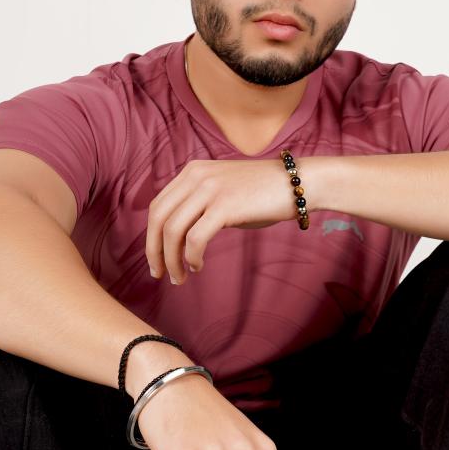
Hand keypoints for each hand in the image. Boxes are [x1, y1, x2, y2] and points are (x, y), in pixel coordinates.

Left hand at [145, 159, 291, 283]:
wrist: (297, 183)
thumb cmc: (263, 193)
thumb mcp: (223, 190)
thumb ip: (199, 204)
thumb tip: (178, 236)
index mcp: (191, 171)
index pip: (157, 206)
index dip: (150, 236)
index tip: (156, 259)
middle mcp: (196, 176)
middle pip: (158, 219)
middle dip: (154, 251)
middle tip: (160, 274)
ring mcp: (210, 189)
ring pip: (173, 231)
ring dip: (172, 260)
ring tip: (179, 277)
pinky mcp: (225, 206)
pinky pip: (195, 238)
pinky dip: (191, 257)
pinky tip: (198, 266)